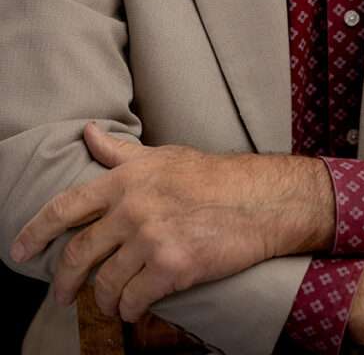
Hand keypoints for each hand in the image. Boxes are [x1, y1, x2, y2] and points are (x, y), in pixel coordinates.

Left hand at [10, 122, 333, 321]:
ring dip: (103, 300)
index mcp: (127, 179)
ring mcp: (151, 239)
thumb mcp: (163, 157)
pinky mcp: (171, 267)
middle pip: (78, 253)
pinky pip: (133, 300)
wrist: (259, 200)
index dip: (37, 230)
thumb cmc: (212, 176)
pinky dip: (130, 309)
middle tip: (61, 294)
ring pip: (105, 284)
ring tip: (109, 302)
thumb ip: (121, 154)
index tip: (19, 250)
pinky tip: (135, 307)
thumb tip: (88, 133)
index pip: (67, 206)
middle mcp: (133, 208)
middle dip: (64, 280)